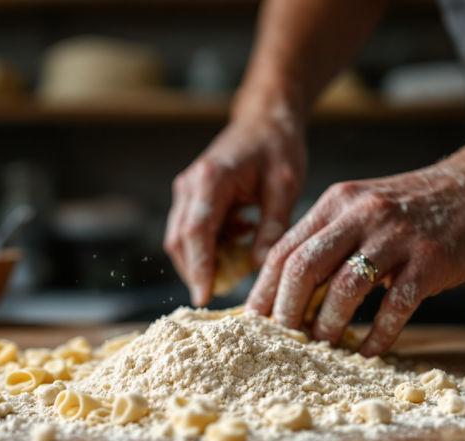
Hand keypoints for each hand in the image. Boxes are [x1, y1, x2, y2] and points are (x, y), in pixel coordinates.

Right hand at [164, 107, 306, 305]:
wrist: (265, 120)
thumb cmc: (277, 148)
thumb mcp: (285, 188)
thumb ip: (272, 227)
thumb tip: (260, 266)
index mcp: (211, 179)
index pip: (195, 232)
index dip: (198, 268)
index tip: (204, 297)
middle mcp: (190, 185)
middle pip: (179, 241)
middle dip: (198, 271)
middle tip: (227, 291)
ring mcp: (186, 191)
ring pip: (180, 240)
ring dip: (203, 260)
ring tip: (238, 266)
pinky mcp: (191, 197)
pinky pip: (191, 232)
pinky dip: (209, 247)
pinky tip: (239, 240)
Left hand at [245, 153, 464, 355]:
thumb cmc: (415, 206)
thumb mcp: (362, 207)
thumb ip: (329, 238)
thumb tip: (292, 291)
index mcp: (336, 202)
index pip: (283, 248)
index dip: (264, 288)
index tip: (254, 320)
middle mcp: (359, 214)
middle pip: (303, 267)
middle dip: (286, 310)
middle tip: (283, 340)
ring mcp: (395, 236)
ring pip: (345, 287)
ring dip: (328, 324)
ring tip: (323, 347)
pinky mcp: (429, 259)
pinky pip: (395, 306)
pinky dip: (377, 334)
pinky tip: (369, 351)